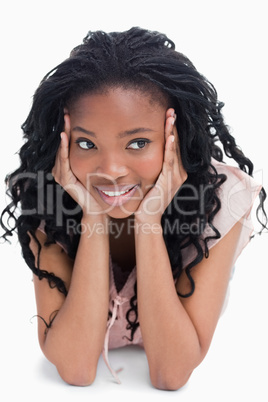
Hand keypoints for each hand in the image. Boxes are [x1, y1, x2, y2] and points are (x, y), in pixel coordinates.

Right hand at [52, 114, 104, 216]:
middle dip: (64, 127)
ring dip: (64, 134)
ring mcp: (61, 175)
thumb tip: (104, 138)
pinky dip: (63, 148)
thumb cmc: (97, 188)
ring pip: (62, 149)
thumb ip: (94, 155)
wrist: (96, 207)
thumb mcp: (95, 167)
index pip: (66, 143)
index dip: (68, 128)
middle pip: (62, 143)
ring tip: (66, 119)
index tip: (70, 112)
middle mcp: (61, 169)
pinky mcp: (65, 180)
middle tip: (66, 110)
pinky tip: (65, 137)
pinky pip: (64, 161)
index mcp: (66, 165)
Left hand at [135, 108, 186, 223]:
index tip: (169, 114)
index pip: (175, 145)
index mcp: (177, 171)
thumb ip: (155, 168)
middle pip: (177, 144)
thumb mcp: (153, 179)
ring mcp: (176, 178)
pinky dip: (170, 149)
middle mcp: (180, 173)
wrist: (147, 217)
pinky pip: (170, 162)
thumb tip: (144, 152)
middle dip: (174, 126)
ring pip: (174, 150)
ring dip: (173, 132)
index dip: (173, 129)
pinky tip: (170, 137)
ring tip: (171, 117)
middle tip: (172, 109)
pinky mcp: (168, 182)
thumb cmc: (147, 199)